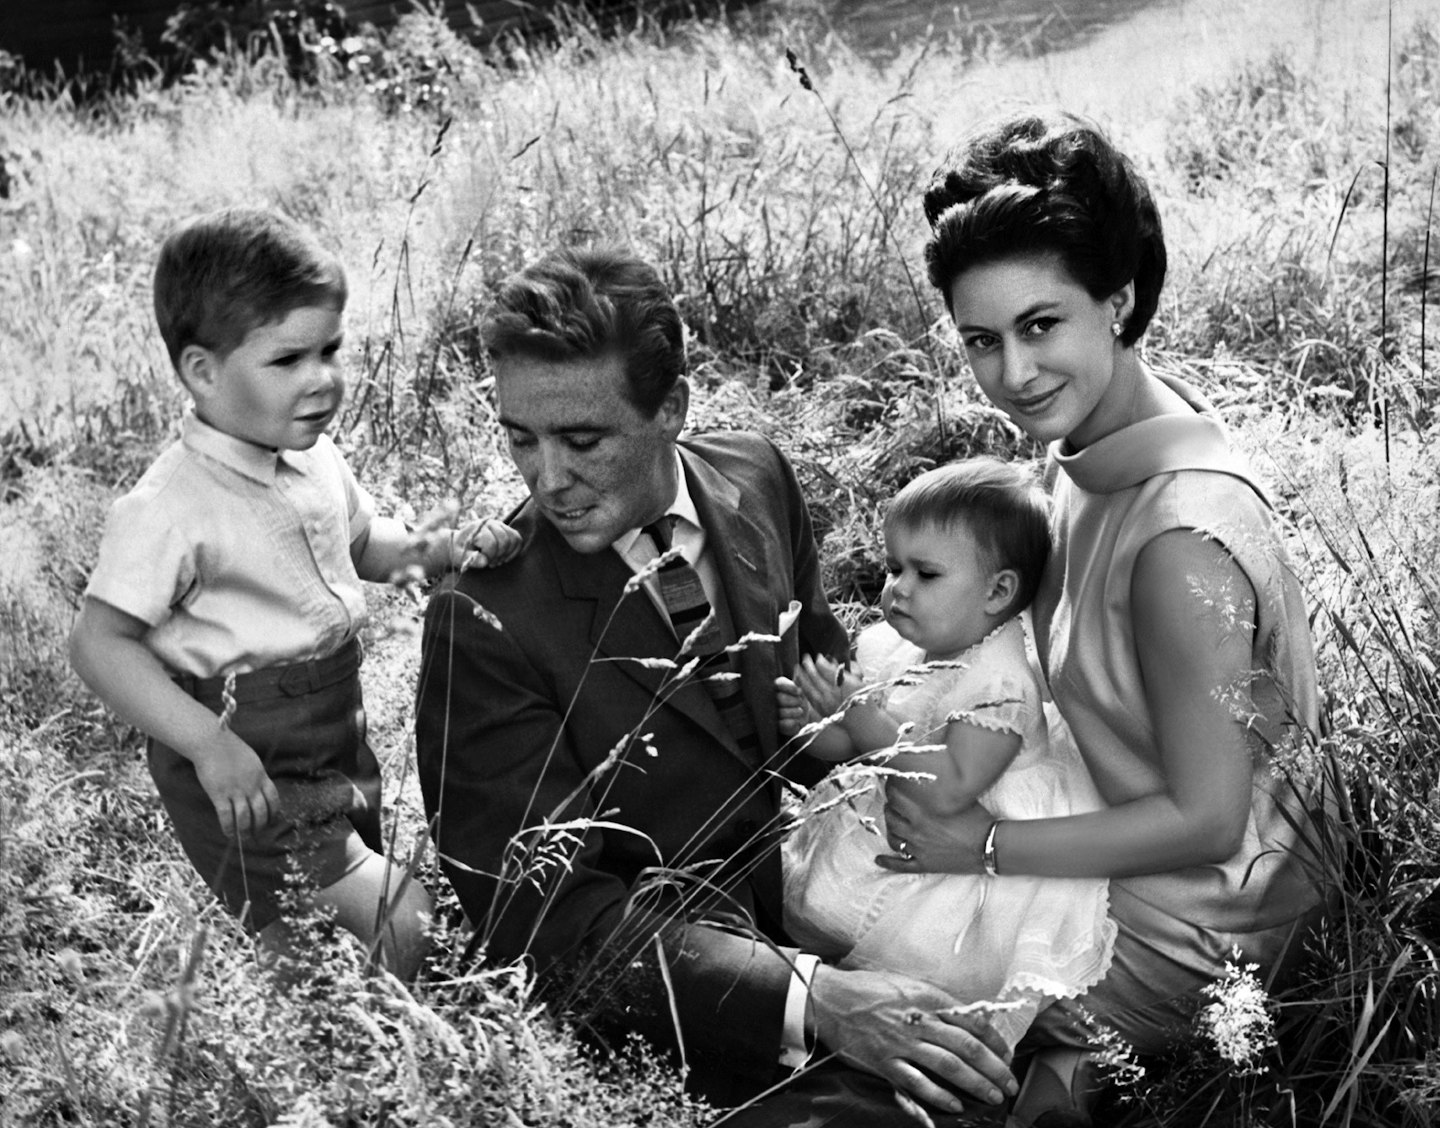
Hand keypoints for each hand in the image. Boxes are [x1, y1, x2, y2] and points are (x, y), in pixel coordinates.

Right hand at [191, 731, 281, 838]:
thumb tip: (257, 786)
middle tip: (257, 834)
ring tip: (244, 838)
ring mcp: (235, 790)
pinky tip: (229, 834)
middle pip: (261, 811)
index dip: (273, 812)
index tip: (271, 820)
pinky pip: (226, 816)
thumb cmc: (229, 748)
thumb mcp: (251, 760)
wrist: (212, 742)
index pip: (273, 798)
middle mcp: (251, 785)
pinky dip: (228, 827)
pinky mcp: (219, 794)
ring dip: (245, 831)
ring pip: (245, 817)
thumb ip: (256, 774)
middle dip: (260, 826)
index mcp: (261, 776)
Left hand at [453, 517, 521, 569]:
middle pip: (504, 540)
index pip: (491, 543)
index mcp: (477, 528)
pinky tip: (504, 558)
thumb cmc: (460, 551)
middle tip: (491, 563)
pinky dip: (514, 551)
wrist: (462, 544)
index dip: (490, 556)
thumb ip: (471, 559)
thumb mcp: (459, 556)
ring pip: (514, 539)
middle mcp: (490, 523)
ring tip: (497, 561)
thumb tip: (485, 562)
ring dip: (507, 554)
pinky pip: (518, 539)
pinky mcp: (507, 530)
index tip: (484, 562)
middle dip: (499, 556)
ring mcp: (500, 525)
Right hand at [775, 676, 812, 736]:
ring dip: (792, 711)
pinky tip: (796, 722)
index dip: (788, 687)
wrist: (804, 717)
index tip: (799, 692)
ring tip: (801, 711)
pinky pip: (781, 725)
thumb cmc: (800, 699)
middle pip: (779, 698)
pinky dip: (791, 723)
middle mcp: (771, 699)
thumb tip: (798, 671)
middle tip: (800, 702)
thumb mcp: (802, 689)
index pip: (778, 684)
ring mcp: (772, 713)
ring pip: (780, 712)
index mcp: (776, 687)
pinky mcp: (776, 726)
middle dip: (792, 700)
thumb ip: (798, 681)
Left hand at [792, 653, 866, 718]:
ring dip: (802, 675)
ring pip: (808, 686)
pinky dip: (803, 687)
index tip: (818, 656)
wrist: (863, 721)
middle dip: (808, 664)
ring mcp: (824, 703)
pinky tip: (800, 681)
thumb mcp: (857, 681)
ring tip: (798, 667)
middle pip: (814, 676)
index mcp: (841, 684)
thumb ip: (842, 671)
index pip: (824, 669)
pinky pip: (808, 696)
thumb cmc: (862, 698)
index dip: (820, 660)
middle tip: (805, 657)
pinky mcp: (821, 710)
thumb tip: (829, 660)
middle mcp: (831, 694)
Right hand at [808, 963, 1016, 1112]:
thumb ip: (935, 1001)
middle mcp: (917, 1020)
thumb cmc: (868, 989)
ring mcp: (900, 1043)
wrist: (829, 999)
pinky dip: (938, 1095)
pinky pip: (916, 1082)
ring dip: (974, 1083)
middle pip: (965, 1045)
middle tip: (1010, 1082)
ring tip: (993, 1095)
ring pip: (947, 1065)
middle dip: (993, 1066)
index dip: (993, 1039)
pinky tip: (955, 1104)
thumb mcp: (906, 984)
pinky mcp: (884, 1062)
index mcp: (926, 997)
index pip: (969, 1019)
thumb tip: (965, 1017)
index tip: (1006, 1053)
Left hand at [878, 787, 992, 874]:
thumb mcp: (957, 798)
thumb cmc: (977, 820)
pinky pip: (901, 866)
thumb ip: (939, 790)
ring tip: (891, 821)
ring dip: (889, 828)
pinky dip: (888, 863)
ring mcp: (919, 850)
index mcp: (923, 814)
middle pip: (891, 817)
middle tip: (892, 802)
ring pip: (893, 839)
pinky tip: (878, 860)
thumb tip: (929, 777)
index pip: (896, 798)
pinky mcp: (925, 865)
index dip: (891, 790)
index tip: (891, 785)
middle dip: (890, 807)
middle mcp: (917, 832)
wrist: (990, 847)